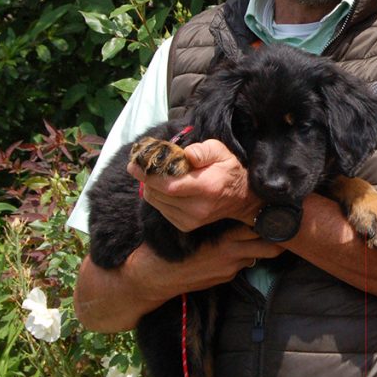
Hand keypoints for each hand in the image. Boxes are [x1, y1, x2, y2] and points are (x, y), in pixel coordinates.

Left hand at [128, 138, 259, 230]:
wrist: (242, 199)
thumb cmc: (228, 170)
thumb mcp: (221, 151)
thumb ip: (203, 150)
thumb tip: (186, 154)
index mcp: (207, 188)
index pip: (170, 185)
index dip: (149, 175)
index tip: (134, 164)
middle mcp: (197, 208)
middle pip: (159, 194)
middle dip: (146, 178)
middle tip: (141, 164)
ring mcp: (191, 220)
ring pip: (157, 202)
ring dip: (150, 187)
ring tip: (154, 173)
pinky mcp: (186, 226)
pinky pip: (162, 209)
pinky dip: (158, 197)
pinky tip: (166, 187)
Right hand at [129, 225, 283, 296]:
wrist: (155, 277)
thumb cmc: (169, 244)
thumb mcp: (191, 225)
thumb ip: (212, 216)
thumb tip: (226, 202)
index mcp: (225, 238)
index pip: (259, 227)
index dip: (269, 219)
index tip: (275, 211)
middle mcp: (232, 255)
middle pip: (270, 248)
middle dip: (277, 239)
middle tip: (279, 227)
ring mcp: (230, 269)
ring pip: (257, 257)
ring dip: (259, 248)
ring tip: (260, 236)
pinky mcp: (224, 279)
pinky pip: (241, 266)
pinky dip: (243, 257)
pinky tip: (236, 249)